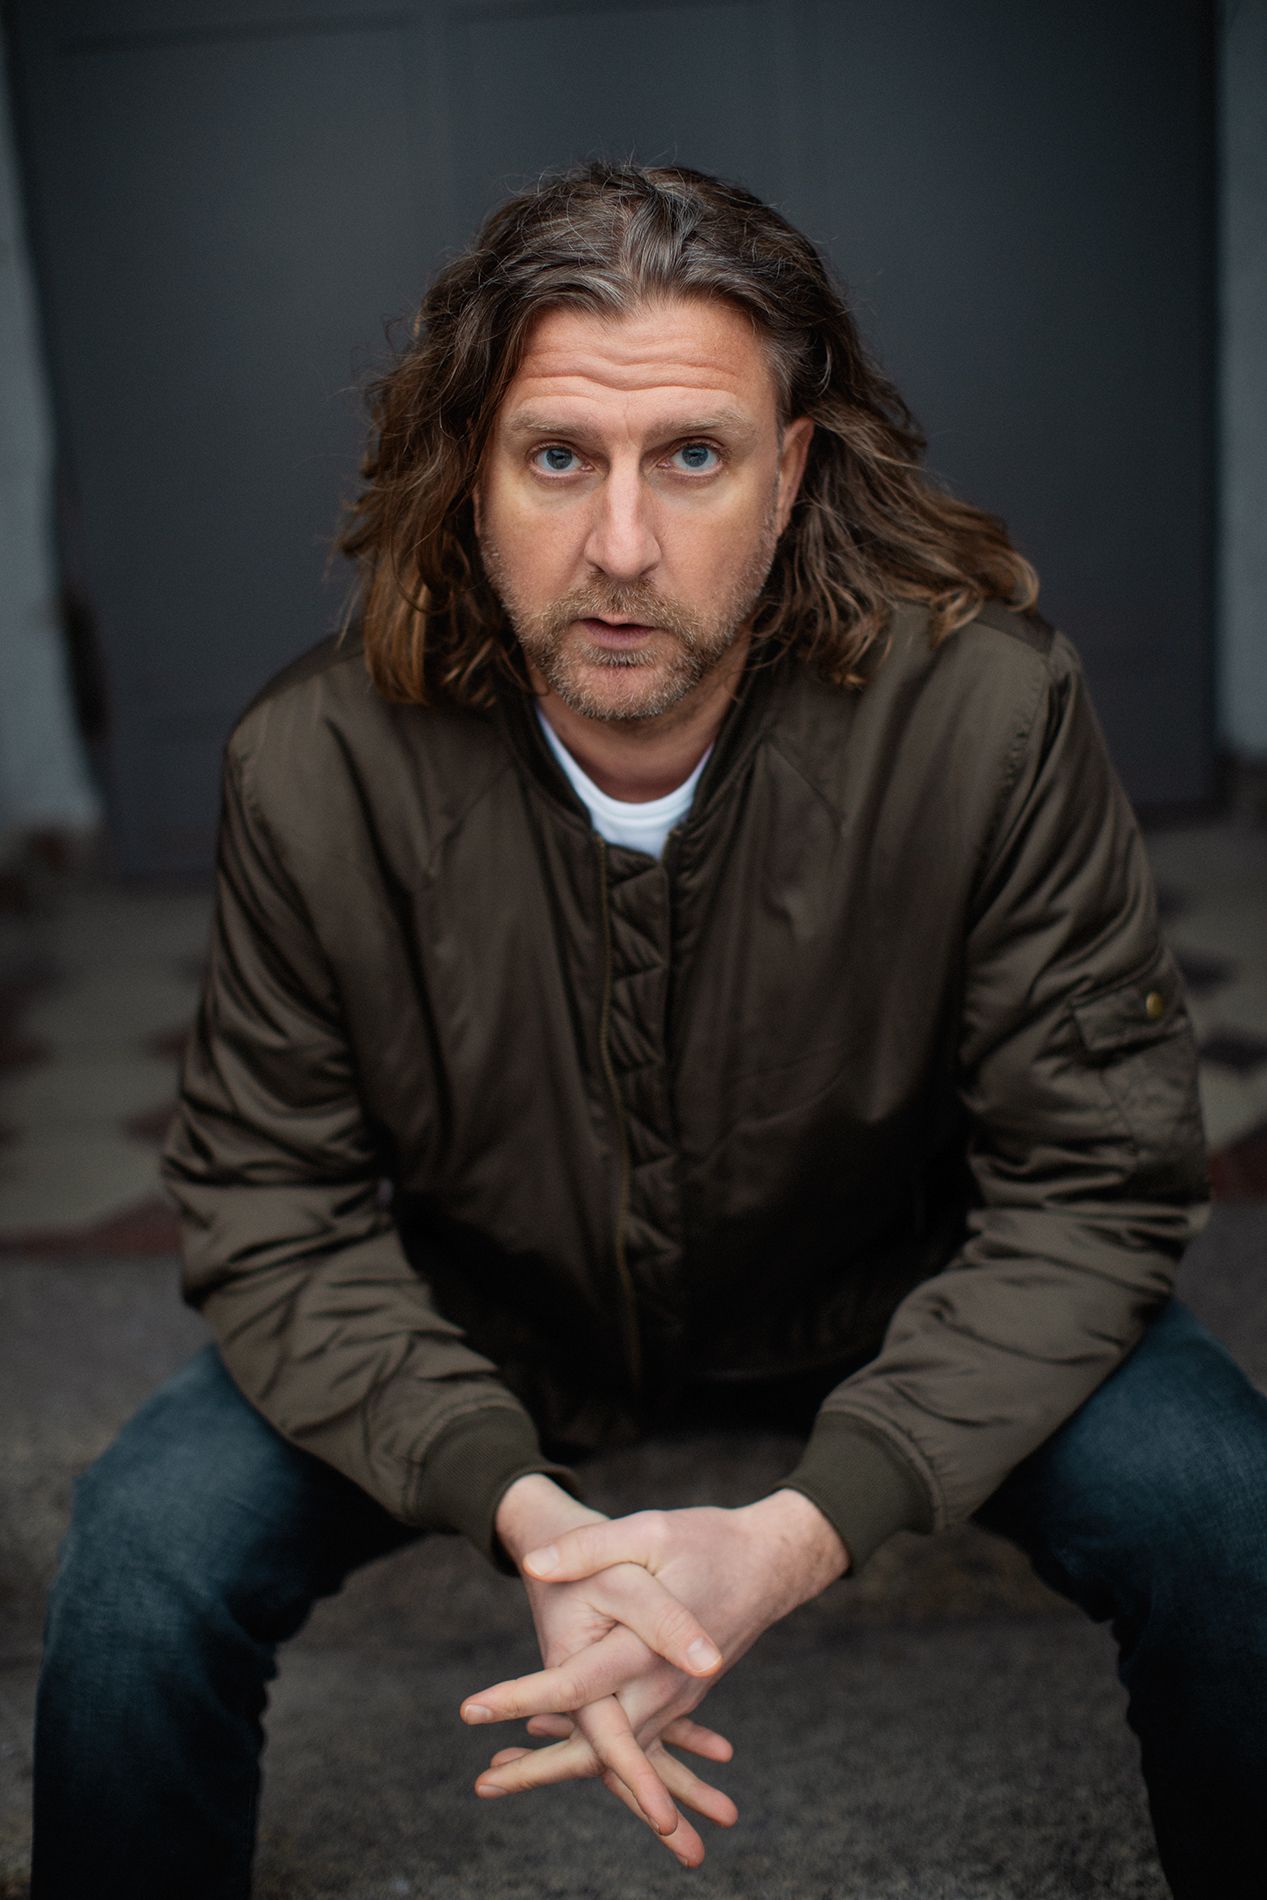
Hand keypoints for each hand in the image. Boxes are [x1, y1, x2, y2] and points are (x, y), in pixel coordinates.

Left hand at [465, 1491, 848, 1863]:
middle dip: (538, 1769)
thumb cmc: (707, 1541)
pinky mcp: (677, 1700)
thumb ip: (589, 1549)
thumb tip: (534, 1566)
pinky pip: (631, 1739)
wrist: (769, 1565)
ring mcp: (674, 1700)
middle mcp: (665, 1688)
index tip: (472, 1709)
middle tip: (483, 1783)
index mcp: (651, 1649)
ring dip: (560, 1766)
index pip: (577, 1685)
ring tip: (498, 1777)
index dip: (522, 1697)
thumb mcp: (648, 1532)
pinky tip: (548, 1747)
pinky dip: (593, 1752)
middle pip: (597, 1746)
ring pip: (615, 1753)